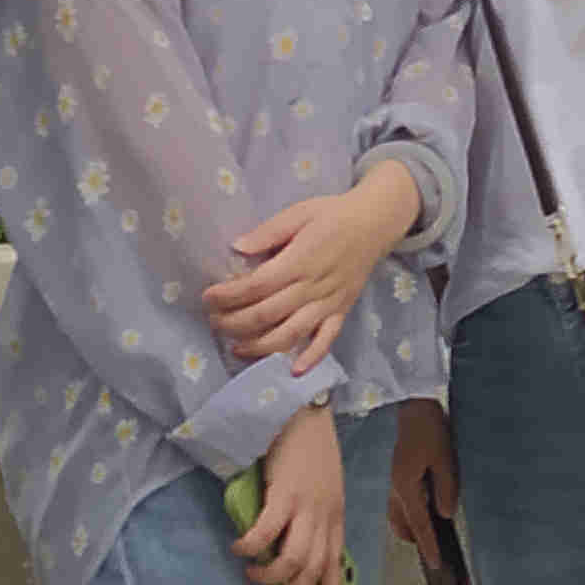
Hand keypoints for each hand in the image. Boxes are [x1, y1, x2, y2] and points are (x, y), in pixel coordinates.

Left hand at [202, 159, 418, 375]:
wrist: (376, 222)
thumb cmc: (332, 214)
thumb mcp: (298, 213)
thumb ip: (268, 232)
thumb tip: (237, 247)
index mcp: (299, 260)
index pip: (256, 286)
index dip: (229, 296)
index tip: (208, 298)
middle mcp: (312, 287)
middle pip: (267, 314)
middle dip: (235, 323)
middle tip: (214, 322)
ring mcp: (328, 303)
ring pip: (290, 334)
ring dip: (260, 346)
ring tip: (236, 348)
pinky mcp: (341, 312)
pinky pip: (326, 340)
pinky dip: (311, 359)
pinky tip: (291, 371)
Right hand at [233, 403, 347, 584]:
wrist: (303, 409)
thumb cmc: (308, 445)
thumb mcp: (321, 484)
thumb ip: (310, 511)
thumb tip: (285, 538)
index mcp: (334, 514)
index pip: (336, 562)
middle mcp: (325, 515)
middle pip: (314, 569)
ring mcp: (307, 506)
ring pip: (294, 559)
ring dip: (271, 576)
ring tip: (253, 576)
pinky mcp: (285, 493)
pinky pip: (266, 532)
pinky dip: (252, 546)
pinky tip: (239, 549)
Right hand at [388, 396, 458, 549]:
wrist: (412, 404)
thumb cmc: (429, 428)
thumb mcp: (445, 459)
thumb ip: (446, 488)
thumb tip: (445, 514)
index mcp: (406, 486)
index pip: (418, 524)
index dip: (427, 545)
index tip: (435, 563)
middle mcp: (394, 486)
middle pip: (401, 523)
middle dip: (414, 537)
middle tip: (431, 547)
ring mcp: (392, 479)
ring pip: (396, 513)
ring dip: (409, 524)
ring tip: (428, 528)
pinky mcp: (395, 470)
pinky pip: (398, 499)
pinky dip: (407, 510)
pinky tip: (421, 504)